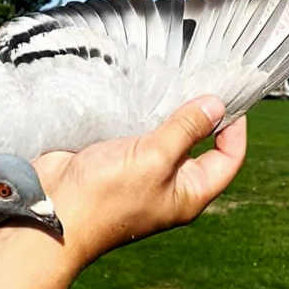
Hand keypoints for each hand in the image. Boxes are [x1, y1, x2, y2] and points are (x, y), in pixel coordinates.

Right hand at [0, 96, 245, 288]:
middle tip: (199, 81)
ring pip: (167, 135)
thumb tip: (216, 105)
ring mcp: (142, 170)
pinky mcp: (117, 157)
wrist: (54, 207)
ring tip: (173, 82)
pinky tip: (143, 93)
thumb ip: (186, 130)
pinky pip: (139, 132)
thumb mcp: (156, 159)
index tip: (230, 97)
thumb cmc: (107, 194)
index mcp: (189, 192)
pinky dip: (144, 114)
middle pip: (198, 145)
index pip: (228, 159)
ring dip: (170, 112)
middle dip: (201, 115)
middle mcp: (169, 182)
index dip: (234, 129)